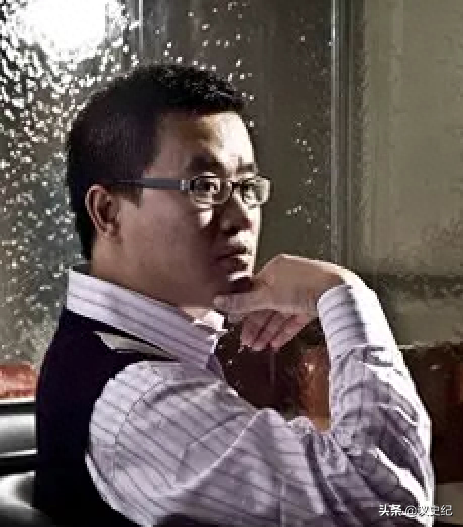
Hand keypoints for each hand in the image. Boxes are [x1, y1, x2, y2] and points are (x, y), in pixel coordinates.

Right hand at [214, 254, 361, 350]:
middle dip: (256, 326)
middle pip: (266, 305)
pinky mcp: (313, 304)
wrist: (339, 291)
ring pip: (280, 314)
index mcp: (276, 268)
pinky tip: (275, 343)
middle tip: (247, 342)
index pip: (254, 291)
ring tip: (259, 347)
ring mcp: (302, 291)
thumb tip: (219, 301)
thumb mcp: (268, 296)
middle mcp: (289, 278)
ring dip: (268, 331)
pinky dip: (284, 331)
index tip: (236, 324)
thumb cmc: (306, 284)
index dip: (244, 310)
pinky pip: (294, 319)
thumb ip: (243, 302)